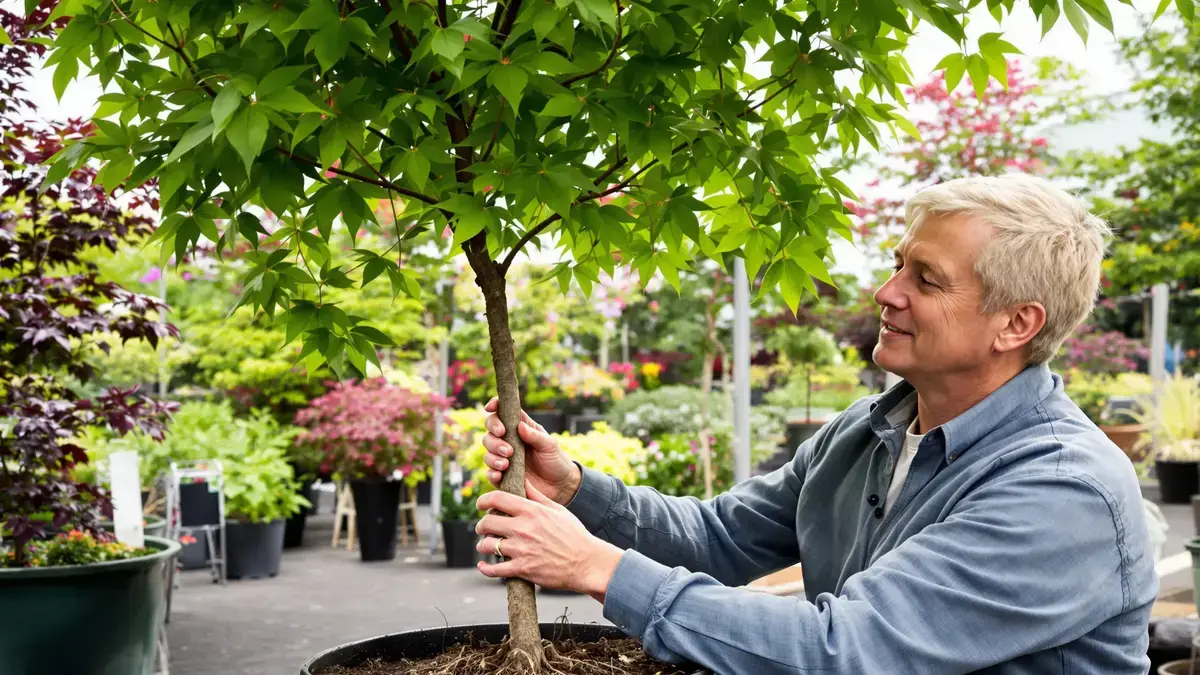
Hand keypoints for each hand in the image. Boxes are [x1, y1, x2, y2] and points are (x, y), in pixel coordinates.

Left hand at [476, 481, 622, 601]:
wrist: (586, 563)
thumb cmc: (574, 534)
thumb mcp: (558, 509)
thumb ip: (537, 496)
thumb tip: (523, 481)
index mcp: (531, 510)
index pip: (497, 498)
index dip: (484, 500)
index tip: (481, 504)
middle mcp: (523, 528)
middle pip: (486, 522)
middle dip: (481, 525)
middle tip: (483, 528)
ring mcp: (521, 549)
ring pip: (487, 545)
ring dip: (483, 546)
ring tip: (487, 546)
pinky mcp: (522, 569)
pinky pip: (493, 569)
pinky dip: (485, 568)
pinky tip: (484, 565)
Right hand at [482, 397, 580, 505]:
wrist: (560, 486)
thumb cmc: (556, 460)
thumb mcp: (550, 445)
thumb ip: (535, 436)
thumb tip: (520, 426)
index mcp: (520, 428)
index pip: (502, 412)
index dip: (494, 406)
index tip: (490, 407)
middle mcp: (508, 441)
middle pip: (489, 433)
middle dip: (493, 439)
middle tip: (508, 450)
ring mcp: (504, 459)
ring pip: (487, 453)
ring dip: (493, 457)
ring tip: (506, 463)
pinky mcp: (503, 476)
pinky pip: (490, 473)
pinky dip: (492, 473)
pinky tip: (499, 474)